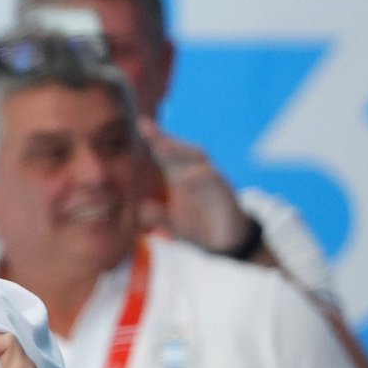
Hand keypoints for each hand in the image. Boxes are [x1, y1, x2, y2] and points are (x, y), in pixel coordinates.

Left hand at [138, 119, 251, 252]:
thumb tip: (143, 208)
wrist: (227, 243)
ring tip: (161, 144)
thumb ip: (158, 218)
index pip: (167, 155)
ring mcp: (213, 182)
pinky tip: (186, 176)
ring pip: (199, 161)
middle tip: (146, 128)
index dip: (156, 139)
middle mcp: (197, 175)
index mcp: (182, 178)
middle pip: (182, 151)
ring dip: (181, 152)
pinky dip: (202, 177)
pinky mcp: (225, 195)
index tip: (140, 124)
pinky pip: (215, 182)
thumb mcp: (173, 227)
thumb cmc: (198, 228)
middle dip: (166, 139)